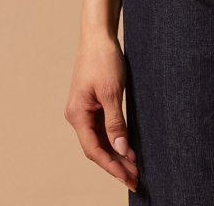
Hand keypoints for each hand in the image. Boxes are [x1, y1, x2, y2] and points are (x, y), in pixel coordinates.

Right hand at [64, 33, 138, 191]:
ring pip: (100, 139)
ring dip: (116, 153)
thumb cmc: (103, 59)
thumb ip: (115, 123)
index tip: (128, 178)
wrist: (99, 35)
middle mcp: (77, 115)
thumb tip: (121, 149)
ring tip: (134, 167)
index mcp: (77, 114)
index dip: (112, 166)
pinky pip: (102, 128)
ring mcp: (84, 110)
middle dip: (116, 164)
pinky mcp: (92, 103)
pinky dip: (115, 138)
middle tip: (136, 178)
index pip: (94, 150)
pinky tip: (127, 147)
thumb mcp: (112, 92)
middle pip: (97, 147)